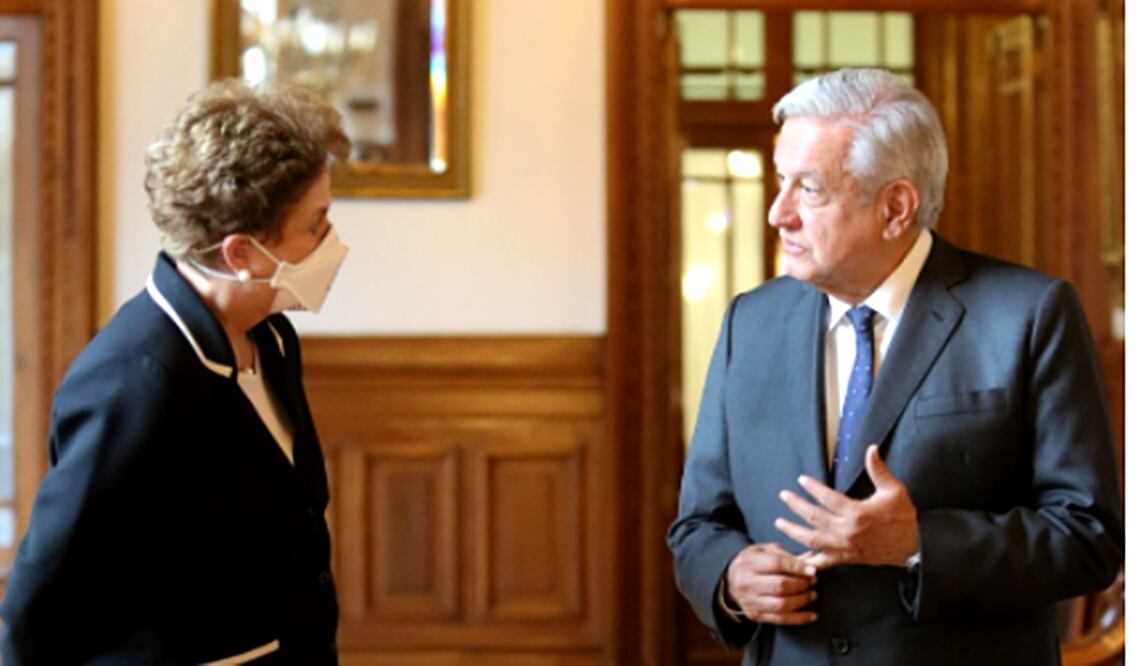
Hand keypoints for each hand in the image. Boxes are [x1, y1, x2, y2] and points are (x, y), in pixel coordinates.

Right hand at [725, 542, 818, 624]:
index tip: (812, 570)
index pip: (777, 564)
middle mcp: (747, 582)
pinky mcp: (755, 614)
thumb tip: (811, 558)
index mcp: (749, 562)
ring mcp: (750, 601)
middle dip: (802, 584)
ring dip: (802, 600)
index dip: (797, 568)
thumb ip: (787, 555)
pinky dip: (799, 618)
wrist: (730, 579)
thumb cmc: (752, 563)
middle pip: (780, 585)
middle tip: (812, 581)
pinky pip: (780, 619)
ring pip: (782, 604)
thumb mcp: (764, 551)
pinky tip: (811, 615)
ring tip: (812, 594)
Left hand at [774, 444, 918, 569]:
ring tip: (780, 522)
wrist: (913, 546)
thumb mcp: (893, 490)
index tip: (801, 480)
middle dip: (796, 506)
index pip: (827, 498)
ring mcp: (845, 547)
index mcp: (857, 513)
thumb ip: (879, 470)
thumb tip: (871, 449)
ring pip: (812, 540)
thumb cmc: (903, 517)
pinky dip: (809, 560)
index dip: (812, 488)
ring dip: (794, 531)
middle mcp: (847, 531)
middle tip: (784, 496)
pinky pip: (823, 561)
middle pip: (814, 517)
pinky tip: (795, 557)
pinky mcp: (846, 558)